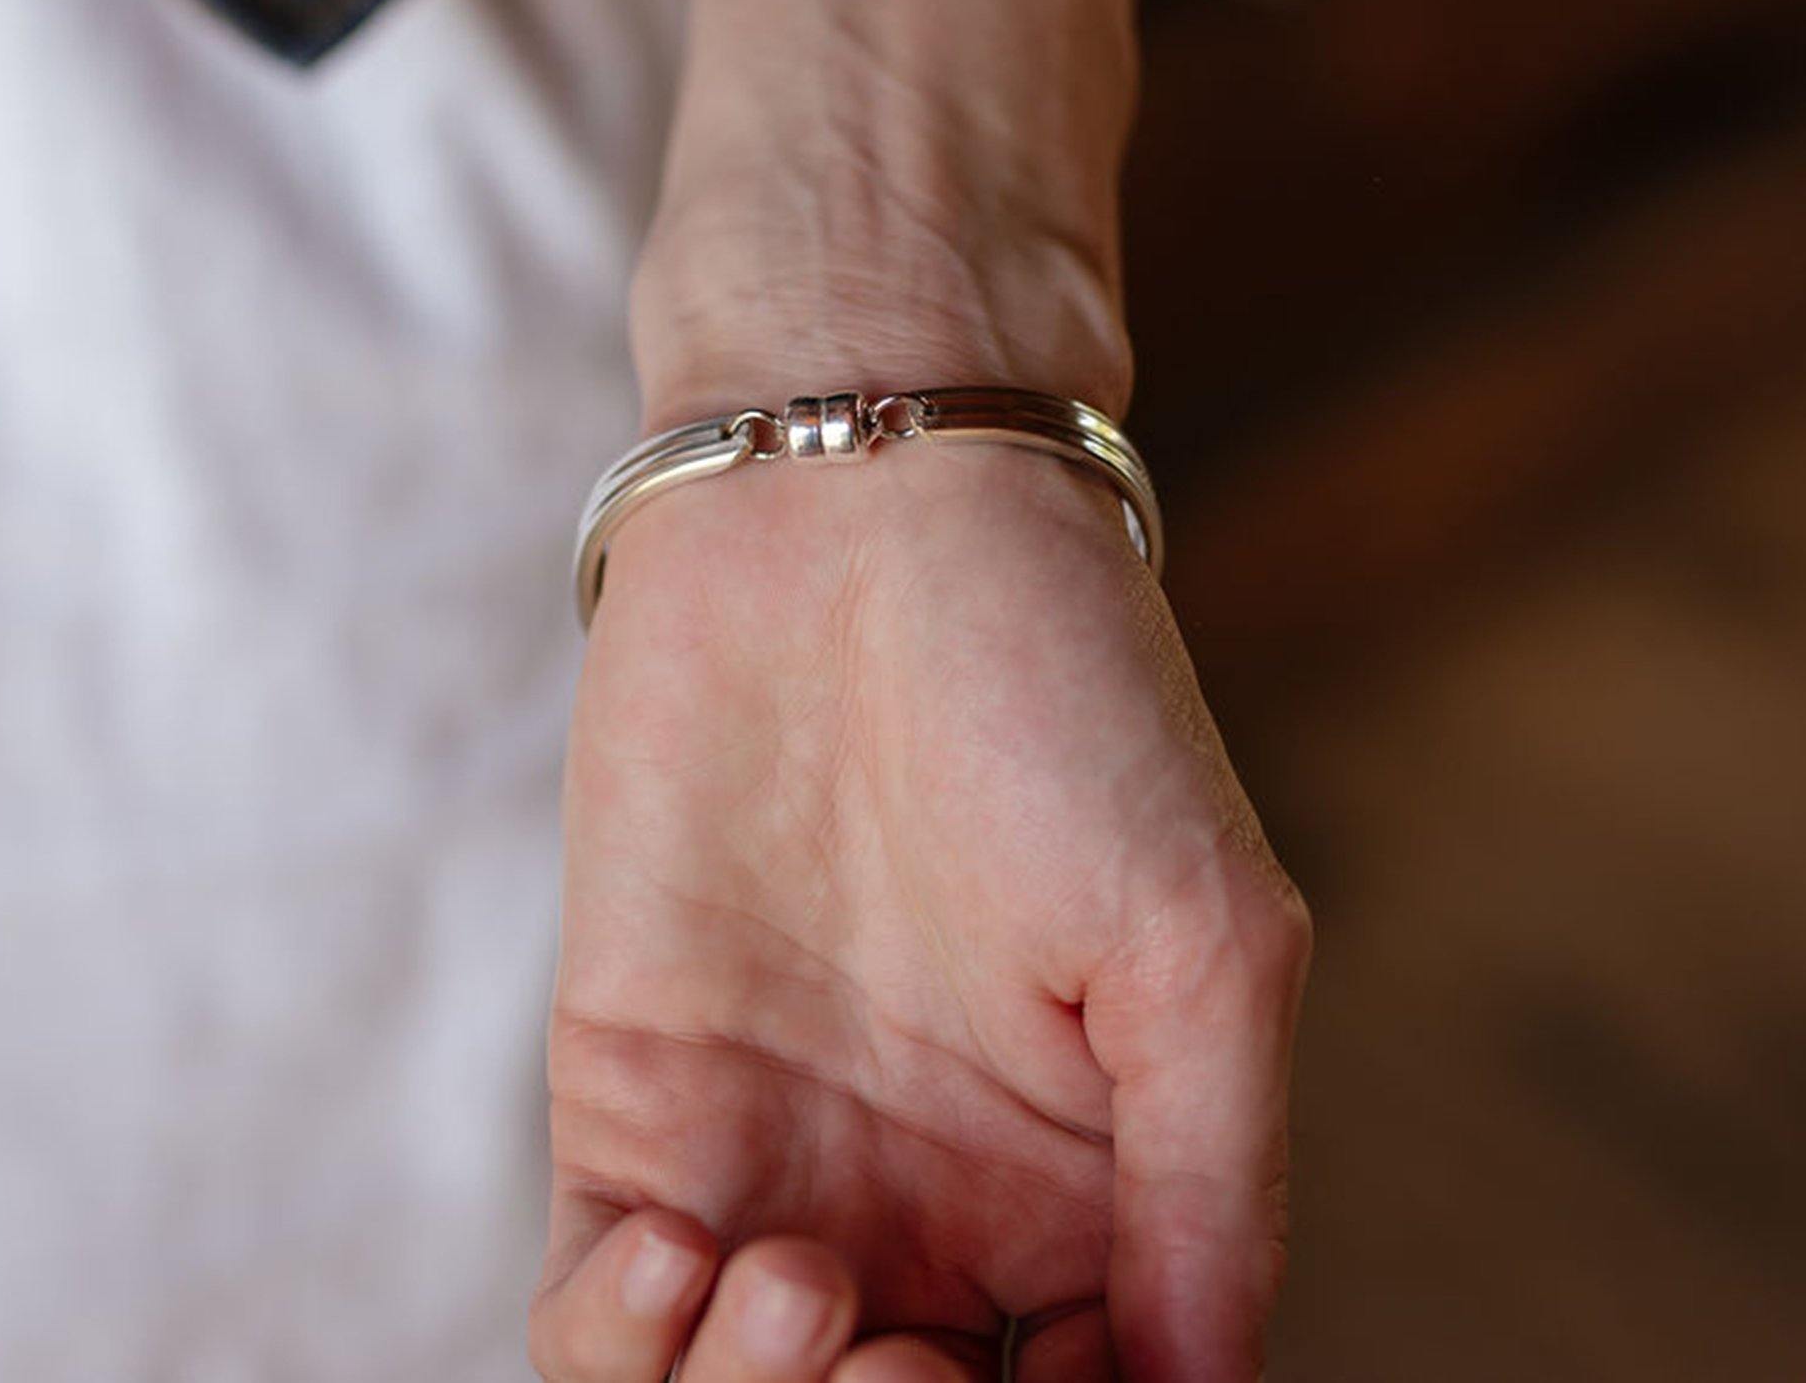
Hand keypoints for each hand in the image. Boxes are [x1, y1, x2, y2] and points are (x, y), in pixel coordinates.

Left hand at [531, 440, 1310, 1380]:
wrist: (858, 508)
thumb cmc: (1060, 690)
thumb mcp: (1200, 940)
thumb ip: (1210, 1189)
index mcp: (1088, 1183)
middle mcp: (930, 1200)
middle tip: (892, 1356)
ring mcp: (773, 1158)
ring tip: (795, 1289)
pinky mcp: (632, 1097)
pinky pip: (595, 1305)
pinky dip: (618, 1340)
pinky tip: (678, 1248)